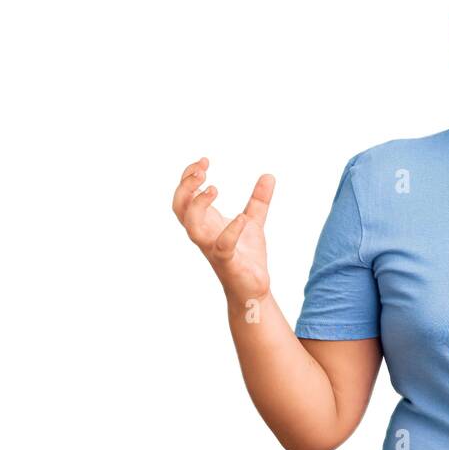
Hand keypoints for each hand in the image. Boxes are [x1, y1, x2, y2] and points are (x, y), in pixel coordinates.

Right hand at [171, 157, 274, 302]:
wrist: (253, 288)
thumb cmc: (246, 256)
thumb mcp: (254, 222)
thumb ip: (258, 200)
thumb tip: (269, 175)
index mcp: (206, 222)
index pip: (184, 196)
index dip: (188, 177)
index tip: (204, 161)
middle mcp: (204, 234)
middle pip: (179, 207)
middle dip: (185, 187)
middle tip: (202, 170)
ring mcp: (212, 248)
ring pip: (192, 227)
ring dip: (198, 206)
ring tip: (214, 189)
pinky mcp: (227, 262)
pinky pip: (222, 246)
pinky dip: (230, 231)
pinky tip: (241, 218)